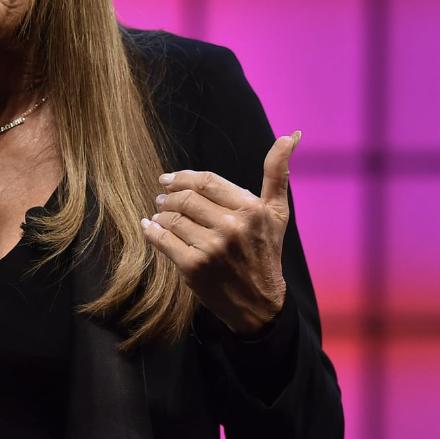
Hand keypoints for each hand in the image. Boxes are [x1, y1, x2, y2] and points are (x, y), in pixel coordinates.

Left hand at [141, 131, 300, 335]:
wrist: (260, 303)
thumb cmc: (266, 253)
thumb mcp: (277, 212)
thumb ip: (277, 173)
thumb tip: (290, 135)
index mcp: (251, 209)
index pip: (207, 181)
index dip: (183, 177)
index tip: (168, 179)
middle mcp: (232, 226)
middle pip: (186, 198)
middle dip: (168, 196)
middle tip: (161, 198)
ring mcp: (212, 247)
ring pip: (172, 218)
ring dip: (160, 214)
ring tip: (159, 214)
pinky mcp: (194, 267)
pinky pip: (163, 240)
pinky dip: (151, 231)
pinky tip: (149, 228)